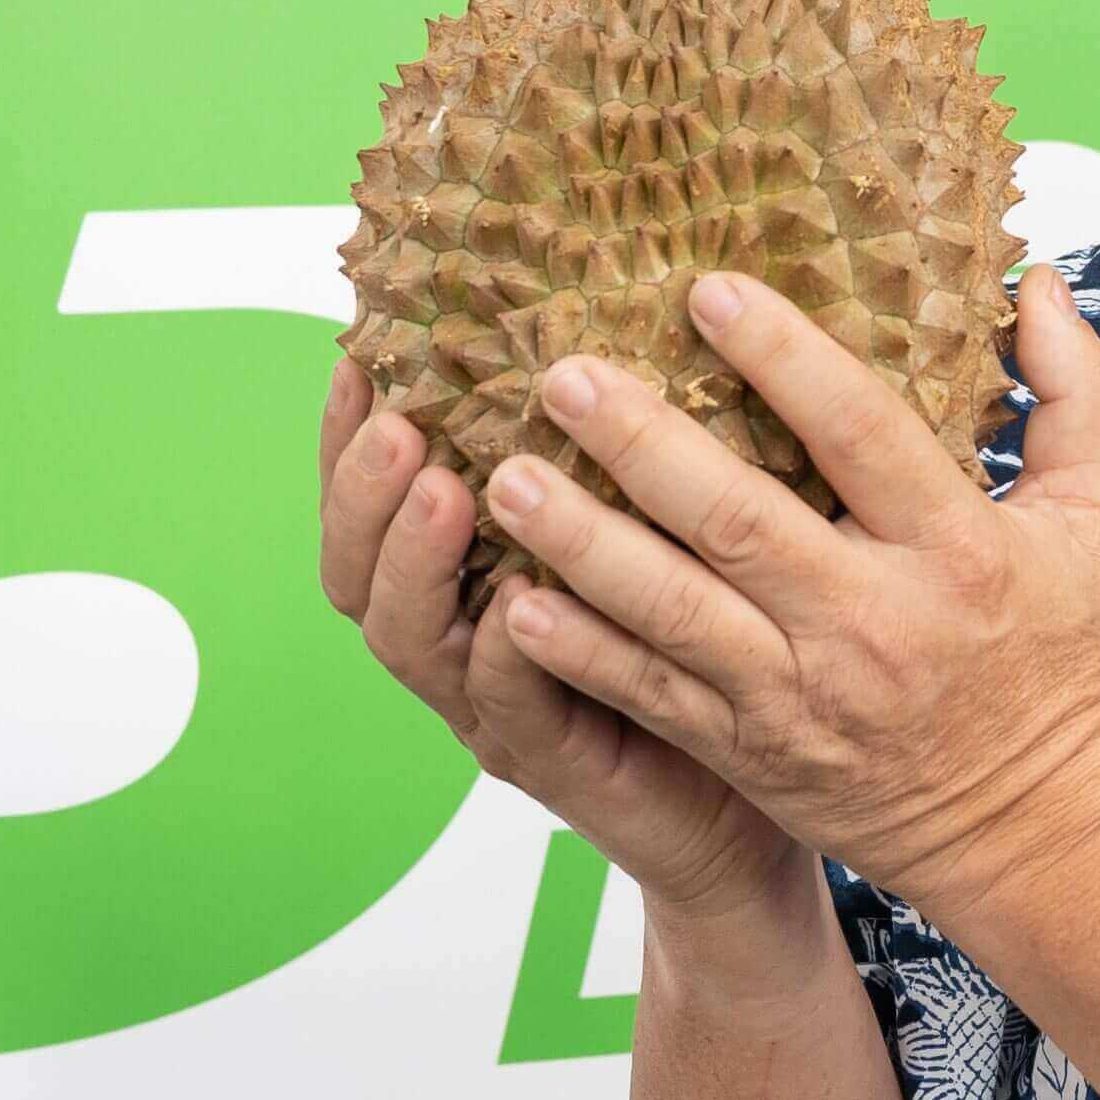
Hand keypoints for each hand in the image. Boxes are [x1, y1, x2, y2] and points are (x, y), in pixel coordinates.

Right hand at [319, 358, 812, 949]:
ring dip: (416, 560)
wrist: (750, 792)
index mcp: (468, 573)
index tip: (360, 358)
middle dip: (363, 490)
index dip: (349, 437)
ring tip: (440, 488)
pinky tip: (518, 604)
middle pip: (358, 569)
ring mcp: (495, 705)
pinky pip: (511, 708)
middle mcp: (461, 638)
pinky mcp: (554, 761)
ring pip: (413, 638)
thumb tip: (618, 307)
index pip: (376, 501)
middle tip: (397, 422)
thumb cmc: (706, 634)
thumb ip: (611, 445)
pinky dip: (508, 652)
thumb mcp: (648, 525)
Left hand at [478, 268, 1099, 923]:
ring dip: (581, 542)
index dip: (785, 359)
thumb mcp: (1089, 520)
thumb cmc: (1047, 649)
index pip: (860, 434)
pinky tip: (513, 602)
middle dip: (641, 444)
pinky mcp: (751, 748)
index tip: (707, 290)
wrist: (1021, 820)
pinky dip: (579, 651)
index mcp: (953, 548)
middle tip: (562, 375)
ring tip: (506, 477)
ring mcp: (799, 691)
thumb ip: (1075, 394)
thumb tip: (1034, 282)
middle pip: (738, 519)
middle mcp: (869, 619)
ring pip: (671, 609)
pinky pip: (649, 694)